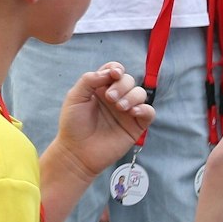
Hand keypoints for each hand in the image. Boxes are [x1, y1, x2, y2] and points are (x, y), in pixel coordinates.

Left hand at [54, 63, 152, 178]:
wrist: (77, 152)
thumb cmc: (73, 124)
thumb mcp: (75, 97)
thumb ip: (89, 80)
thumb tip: (109, 72)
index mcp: (100, 88)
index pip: (114, 71)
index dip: (116, 69)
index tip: (113, 74)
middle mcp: (115, 97)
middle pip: (128, 80)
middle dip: (122, 85)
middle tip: (109, 98)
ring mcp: (126, 111)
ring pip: (140, 93)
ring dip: (132, 96)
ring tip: (119, 107)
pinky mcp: (136, 126)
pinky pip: (149, 112)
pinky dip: (144, 109)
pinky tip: (133, 112)